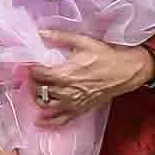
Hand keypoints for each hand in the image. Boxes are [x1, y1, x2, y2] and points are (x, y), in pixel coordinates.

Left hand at [31, 32, 154, 119]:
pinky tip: (40, 121)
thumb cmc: (106, 56)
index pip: (38, 74)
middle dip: (32, 83)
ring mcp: (73, 103)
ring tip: (36, 91)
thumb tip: (41, 33)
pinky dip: (49, 122)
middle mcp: (66, 91)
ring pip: (46, 105)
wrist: (125, 72)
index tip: (28, 65)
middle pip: (40, 90)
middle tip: (32, 76)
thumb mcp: (83, 42)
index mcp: (65, 74)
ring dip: (37, 99)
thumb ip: (60, 37)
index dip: (30, 69)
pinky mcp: (80, 109)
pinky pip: (61, 120)